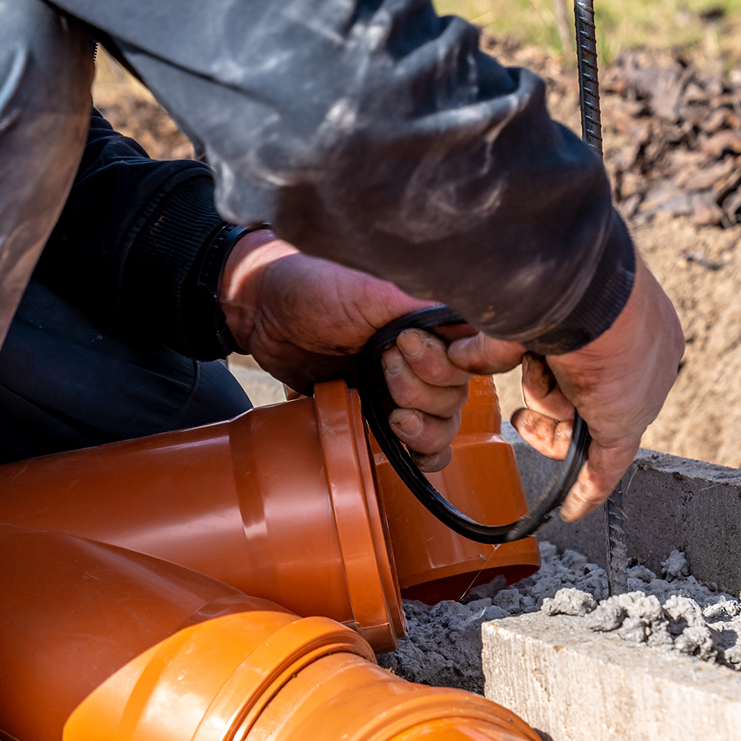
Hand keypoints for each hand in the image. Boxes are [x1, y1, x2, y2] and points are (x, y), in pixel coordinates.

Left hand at [221, 231, 468, 470]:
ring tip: (389, 412)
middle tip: (381, 363)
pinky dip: (421, 453)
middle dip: (422, 388)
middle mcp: (428, 352)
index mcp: (432, 318)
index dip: (456, 361)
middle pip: (460, 392)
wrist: (263, 313)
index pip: (477, 350)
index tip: (411, 348)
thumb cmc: (311, 287)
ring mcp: (407, 385)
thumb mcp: (367, 287)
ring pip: (446, 422)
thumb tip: (465, 315)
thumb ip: (418, 303)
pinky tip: (402, 446)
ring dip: (422, 425)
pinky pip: (423, 446)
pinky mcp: (382, 411)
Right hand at [449, 256, 682, 520]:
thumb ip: (500, 339)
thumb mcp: (527, 311)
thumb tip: (459, 353)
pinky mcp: (624, 426)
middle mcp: (639, 358)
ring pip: (580, 426)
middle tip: (523, 416)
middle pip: (585, 401)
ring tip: (536, 397)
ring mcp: (635, 395)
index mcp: (628, 320)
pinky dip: (586, 488)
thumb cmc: (560, 284)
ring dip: (548, 419)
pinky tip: (571, 508)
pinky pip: (605, 467)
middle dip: (548, 407)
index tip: (532, 382)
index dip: (555, 380)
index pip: (593, 366)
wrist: (588, 293)